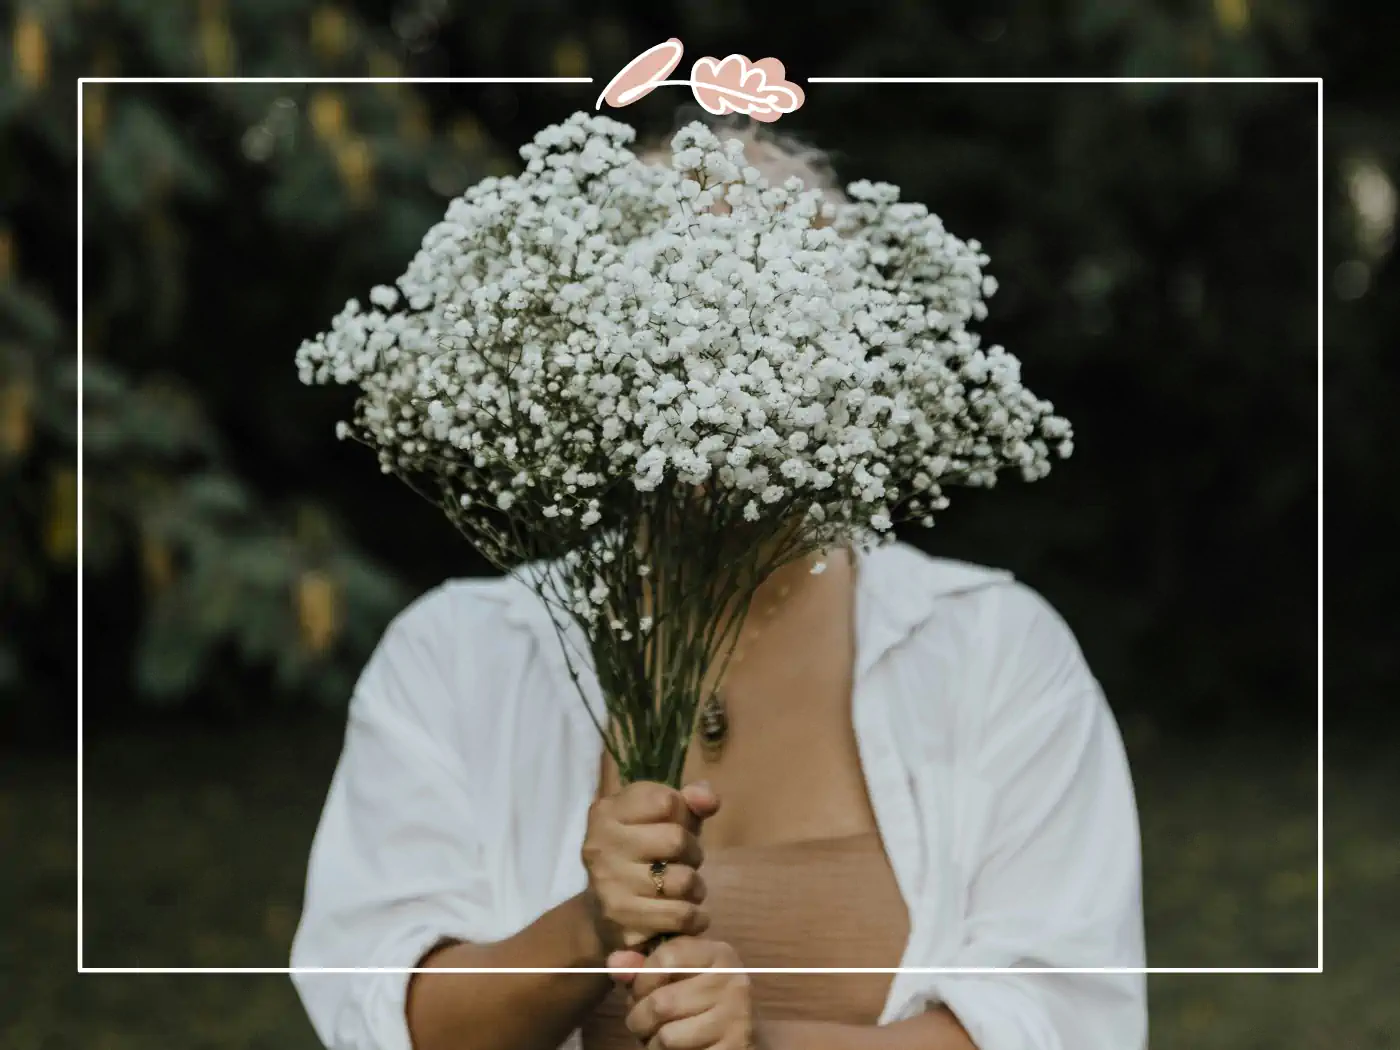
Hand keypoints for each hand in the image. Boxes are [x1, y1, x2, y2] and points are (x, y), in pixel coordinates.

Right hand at [581, 780, 720, 952]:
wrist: (604, 909)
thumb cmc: (644, 852)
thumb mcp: (665, 818)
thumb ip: (691, 800)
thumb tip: (709, 800)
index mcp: (607, 812)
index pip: (667, 801)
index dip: (683, 815)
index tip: (675, 827)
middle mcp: (601, 846)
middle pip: (676, 839)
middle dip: (693, 852)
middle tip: (685, 862)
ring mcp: (609, 885)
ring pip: (682, 880)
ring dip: (696, 888)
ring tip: (685, 889)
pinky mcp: (623, 921)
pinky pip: (680, 915)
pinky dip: (696, 917)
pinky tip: (689, 914)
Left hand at [611, 937, 765, 1049]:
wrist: (742, 1034)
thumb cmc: (700, 998)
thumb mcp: (677, 974)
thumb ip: (643, 966)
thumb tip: (613, 962)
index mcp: (718, 954)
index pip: (665, 957)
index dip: (641, 979)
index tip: (641, 990)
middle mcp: (732, 982)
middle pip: (660, 1003)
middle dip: (639, 1018)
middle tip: (643, 1021)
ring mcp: (736, 1018)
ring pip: (667, 1037)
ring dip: (652, 1043)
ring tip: (658, 1036)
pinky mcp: (733, 1048)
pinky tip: (676, 1049)